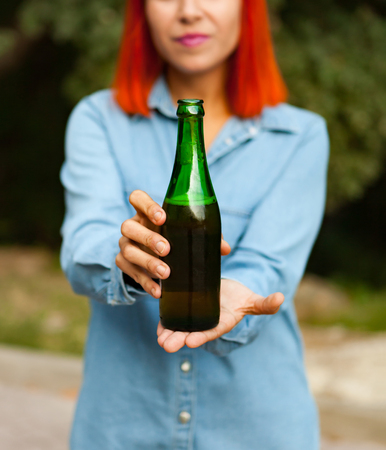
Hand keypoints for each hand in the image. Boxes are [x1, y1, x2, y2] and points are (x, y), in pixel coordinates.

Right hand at [115, 190, 230, 297]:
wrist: (156, 259)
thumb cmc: (175, 239)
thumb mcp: (187, 234)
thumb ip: (205, 235)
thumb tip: (224, 248)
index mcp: (146, 212)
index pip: (137, 198)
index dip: (147, 205)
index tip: (163, 217)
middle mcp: (133, 226)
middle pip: (128, 226)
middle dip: (148, 238)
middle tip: (167, 249)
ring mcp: (126, 245)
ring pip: (127, 250)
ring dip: (147, 262)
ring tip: (166, 273)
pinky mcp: (124, 264)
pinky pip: (129, 272)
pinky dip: (145, 282)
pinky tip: (158, 291)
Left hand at [157, 279, 283, 352]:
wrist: (230, 293)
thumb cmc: (241, 297)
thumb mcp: (253, 299)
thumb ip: (265, 303)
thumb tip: (280, 298)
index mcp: (223, 321)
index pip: (212, 330)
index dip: (202, 336)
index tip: (190, 341)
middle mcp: (208, 322)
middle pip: (193, 332)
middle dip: (180, 338)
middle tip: (166, 345)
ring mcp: (197, 317)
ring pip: (182, 327)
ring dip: (170, 333)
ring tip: (160, 339)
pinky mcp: (189, 309)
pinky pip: (177, 317)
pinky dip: (167, 321)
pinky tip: (159, 326)